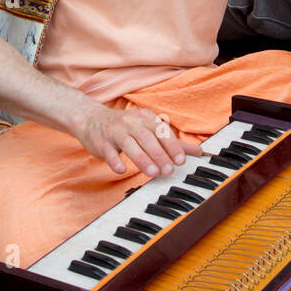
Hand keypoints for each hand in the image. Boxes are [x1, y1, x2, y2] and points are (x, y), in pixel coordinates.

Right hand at [77, 104, 202, 178]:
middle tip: (169, 170)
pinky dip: (115, 161)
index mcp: (145, 117)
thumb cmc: (125, 127)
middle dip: (159, 154)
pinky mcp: (101, 142)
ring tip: (153, 173)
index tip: (181, 160)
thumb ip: (173, 142)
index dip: (172, 145)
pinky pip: (109, 152)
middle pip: (147, 137)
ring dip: (142, 159)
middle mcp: (130, 122)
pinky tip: (122, 170)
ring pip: (129, 144)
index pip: (161, 131)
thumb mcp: (149, 129)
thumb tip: (199, 151)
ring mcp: (114, 131)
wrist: (91, 120)